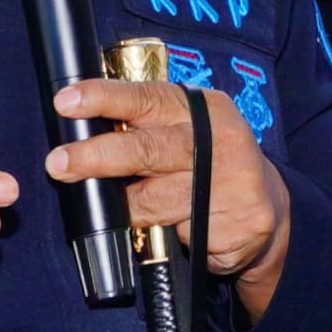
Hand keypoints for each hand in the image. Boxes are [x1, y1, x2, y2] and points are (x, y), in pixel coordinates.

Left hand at [50, 78, 291, 313]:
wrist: (273, 212)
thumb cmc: (214, 163)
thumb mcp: (191, 130)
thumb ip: (150, 124)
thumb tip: (83, 124)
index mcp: (205, 109)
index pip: (148, 97)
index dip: (104, 98)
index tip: (66, 103)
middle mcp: (219, 143)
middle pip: (147, 149)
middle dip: (96, 156)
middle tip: (59, 163)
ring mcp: (230, 187)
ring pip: (154, 200)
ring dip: (120, 206)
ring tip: (102, 206)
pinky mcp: (234, 227)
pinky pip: (175, 234)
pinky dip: (154, 235)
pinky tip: (153, 232)